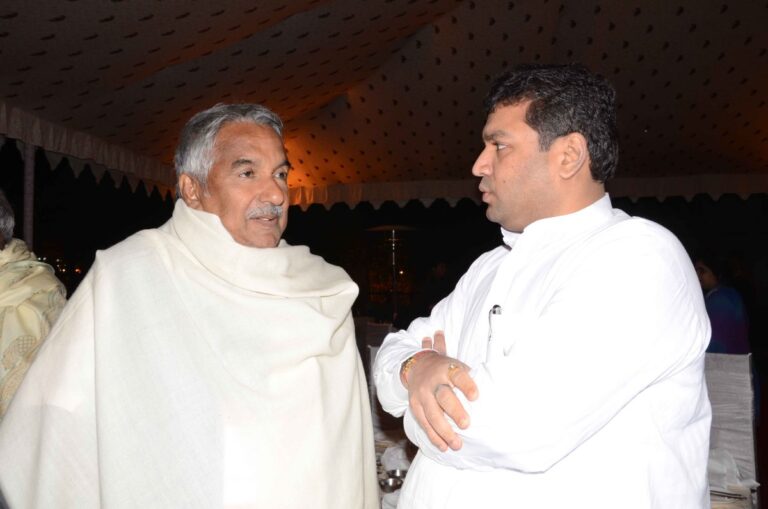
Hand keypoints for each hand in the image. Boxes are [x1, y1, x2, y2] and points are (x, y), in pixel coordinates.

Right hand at [405, 331, 477, 451]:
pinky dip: (434, 436)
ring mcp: (422, 394)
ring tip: (457, 444)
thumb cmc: (445, 370)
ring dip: (444, 431)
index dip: (466, 385)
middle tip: (466, 425)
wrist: (418, 365)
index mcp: (448, 369)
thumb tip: (494, 398)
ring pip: (432, 414)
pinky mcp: (415, 405)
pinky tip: (443, 445)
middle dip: (454, 411)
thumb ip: (469, 380)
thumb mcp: (457, 367)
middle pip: (443, 396)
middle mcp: (434, 381)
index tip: (475, 397)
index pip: (457, 375)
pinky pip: (424, 423)